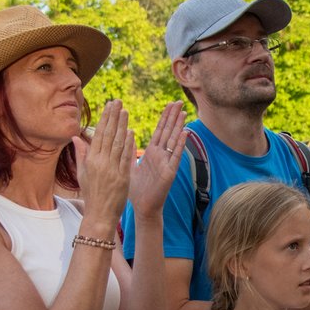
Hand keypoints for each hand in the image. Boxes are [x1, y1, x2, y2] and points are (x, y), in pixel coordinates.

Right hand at [81, 100, 134, 224]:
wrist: (100, 215)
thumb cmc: (91, 194)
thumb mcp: (82, 174)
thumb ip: (80, 154)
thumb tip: (75, 137)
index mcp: (90, 160)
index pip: (98, 135)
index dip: (104, 119)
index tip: (108, 106)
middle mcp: (100, 162)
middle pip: (108, 135)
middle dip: (113, 117)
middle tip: (118, 102)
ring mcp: (112, 169)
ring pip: (118, 143)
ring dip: (122, 126)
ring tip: (125, 111)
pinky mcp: (123, 177)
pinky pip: (126, 157)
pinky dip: (129, 143)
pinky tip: (131, 131)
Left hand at [131, 101, 186, 217]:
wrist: (143, 207)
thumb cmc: (136, 190)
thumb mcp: (129, 166)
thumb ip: (128, 151)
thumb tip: (125, 135)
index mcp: (151, 153)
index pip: (160, 131)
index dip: (165, 117)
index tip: (169, 104)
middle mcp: (161, 155)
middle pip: (168, 132)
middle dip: (173, 117)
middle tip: (179, 101)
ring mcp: (167, 163)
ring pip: (174, 141)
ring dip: (178, 127)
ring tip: (183, 113)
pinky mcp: (170, 172)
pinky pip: (176, 156)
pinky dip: (180, 145)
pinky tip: (184, 133)